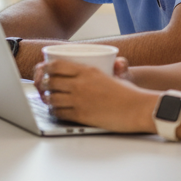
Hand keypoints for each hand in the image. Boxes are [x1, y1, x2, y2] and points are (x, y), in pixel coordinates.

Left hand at [33, 58, 156, 133]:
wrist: (139, 109)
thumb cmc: (129, 94)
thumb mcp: (112, 75)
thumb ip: (103, 71)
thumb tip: (108, 65)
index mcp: (87, 71)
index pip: (56, 65)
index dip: (45, 68)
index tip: (42, 70)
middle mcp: (80, 83)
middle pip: (50, 81)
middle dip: (42, 84)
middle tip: (41, 87)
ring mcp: (79, 100)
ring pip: (52, 98)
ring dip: (46, 99)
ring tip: (47, 99)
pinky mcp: (81, 115)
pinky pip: (60, 113)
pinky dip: (54, 112)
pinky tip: (55, 111)